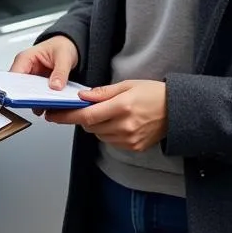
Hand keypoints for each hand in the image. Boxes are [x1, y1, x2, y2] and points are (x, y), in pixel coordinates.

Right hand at [10, 35, 79, 116]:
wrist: (69, 47)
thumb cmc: (62, 46)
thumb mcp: (64, 57)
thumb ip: (60, 72)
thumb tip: (55, 86)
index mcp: (25, 58)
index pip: (14, 76)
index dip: (16, 89)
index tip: (23, 99)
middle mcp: (25, 68)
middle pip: (19, 88)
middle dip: (27, 98)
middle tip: (38, 105)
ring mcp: (30, 78)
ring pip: (27, 94)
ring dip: (36, 102)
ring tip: (46, 107)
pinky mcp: (37, 85)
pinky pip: (36, 96)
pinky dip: (42, 102)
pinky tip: (49, 106)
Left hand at [45, 80, 167, 151]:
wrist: (178, 110)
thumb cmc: (154, 94)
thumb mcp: (128, 85)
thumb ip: (103, 93)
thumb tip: (83, 97)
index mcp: (122, 107)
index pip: (86, 115)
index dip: (67, 116)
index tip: (53, 115)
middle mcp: (125, 126)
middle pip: (90, 126)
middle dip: (85, 117)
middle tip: (90, 107)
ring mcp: (130, 139)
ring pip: (99, 135)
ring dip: (98, 125)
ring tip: (112, 113)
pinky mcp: (134, 147)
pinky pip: (111, 142)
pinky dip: (109, 133)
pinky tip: (121, 123)